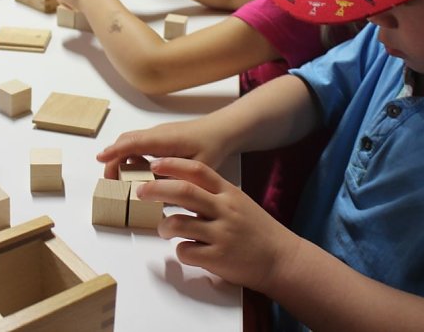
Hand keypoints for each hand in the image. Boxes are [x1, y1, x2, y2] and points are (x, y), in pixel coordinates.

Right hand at [96, 118, 230, 178]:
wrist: (221, 130)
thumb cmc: (211, 146)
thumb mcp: (197, 168)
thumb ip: (176, 178)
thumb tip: (154, 188)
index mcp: (165, 139)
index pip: (134, 143)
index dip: (115, 151)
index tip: (100, 159)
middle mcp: (157, 133)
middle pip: (126, 141)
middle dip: (113, 158)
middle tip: (109, 180)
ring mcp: (157, 134)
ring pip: (131, 141)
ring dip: (120, 156)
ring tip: (119, 179)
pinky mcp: (160, 137)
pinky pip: (139, 143)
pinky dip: (130, 155)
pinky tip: (136, 171)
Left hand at [140, 157, 293, 291]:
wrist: (282, 259)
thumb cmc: (258, 231)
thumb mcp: (240, 203)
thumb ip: (215, 195)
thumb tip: (180, 187)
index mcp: (229, 193)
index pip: (197, 171)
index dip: (173, 165)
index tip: (155, 164)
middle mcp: (224, 210)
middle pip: (183, 192)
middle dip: (156, 189)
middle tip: (140, 191)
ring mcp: (221, 234)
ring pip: (179, 223)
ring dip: (164, 225)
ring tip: (164, 228)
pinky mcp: (217, 258)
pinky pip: (186, 251)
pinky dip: (180, 250)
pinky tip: (187, 250)